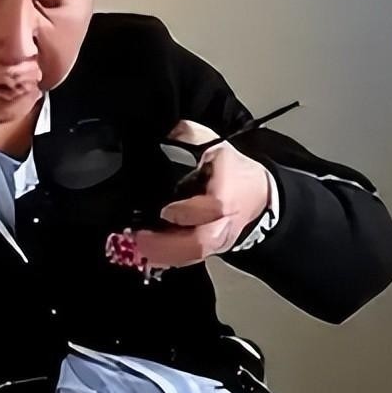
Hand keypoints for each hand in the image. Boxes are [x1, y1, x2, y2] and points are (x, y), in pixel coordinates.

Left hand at [133, 120, 270, 267]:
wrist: (258, 197)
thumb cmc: (234, 171)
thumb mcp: (216, 146)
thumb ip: (190, 138)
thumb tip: (167, 132)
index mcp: (231, 192)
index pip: (215, 206)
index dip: (189, 212)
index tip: (166, 211)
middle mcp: (226, 222)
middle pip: (201, 242)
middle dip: (167, 244)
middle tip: (137, 237)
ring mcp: (219, 241)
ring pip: (192, 256)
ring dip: (161, 254)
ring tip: (133, 247)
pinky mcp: (210, 251)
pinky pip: (187, 260)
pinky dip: (164, 259)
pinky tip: (143, 254)